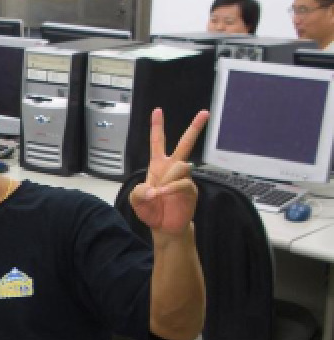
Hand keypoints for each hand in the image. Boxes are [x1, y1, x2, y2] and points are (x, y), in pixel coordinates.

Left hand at [130, 108, 208, 237]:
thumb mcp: (136, 200)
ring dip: (168, 177)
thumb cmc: (150, 210)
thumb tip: (153, 188)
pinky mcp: (190, 189)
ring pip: (181, 165)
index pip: (158, 142)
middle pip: (185, 144)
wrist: (164, 227)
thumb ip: (139, 192)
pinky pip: (184, 182)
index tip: (157, 110)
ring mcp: (183, 178)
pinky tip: (164, 194)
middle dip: (194, 128)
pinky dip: (172, 187)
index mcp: (158, 166)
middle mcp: (172, 169)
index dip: (157, 127)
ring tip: (159, 192)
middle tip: (204, 113)